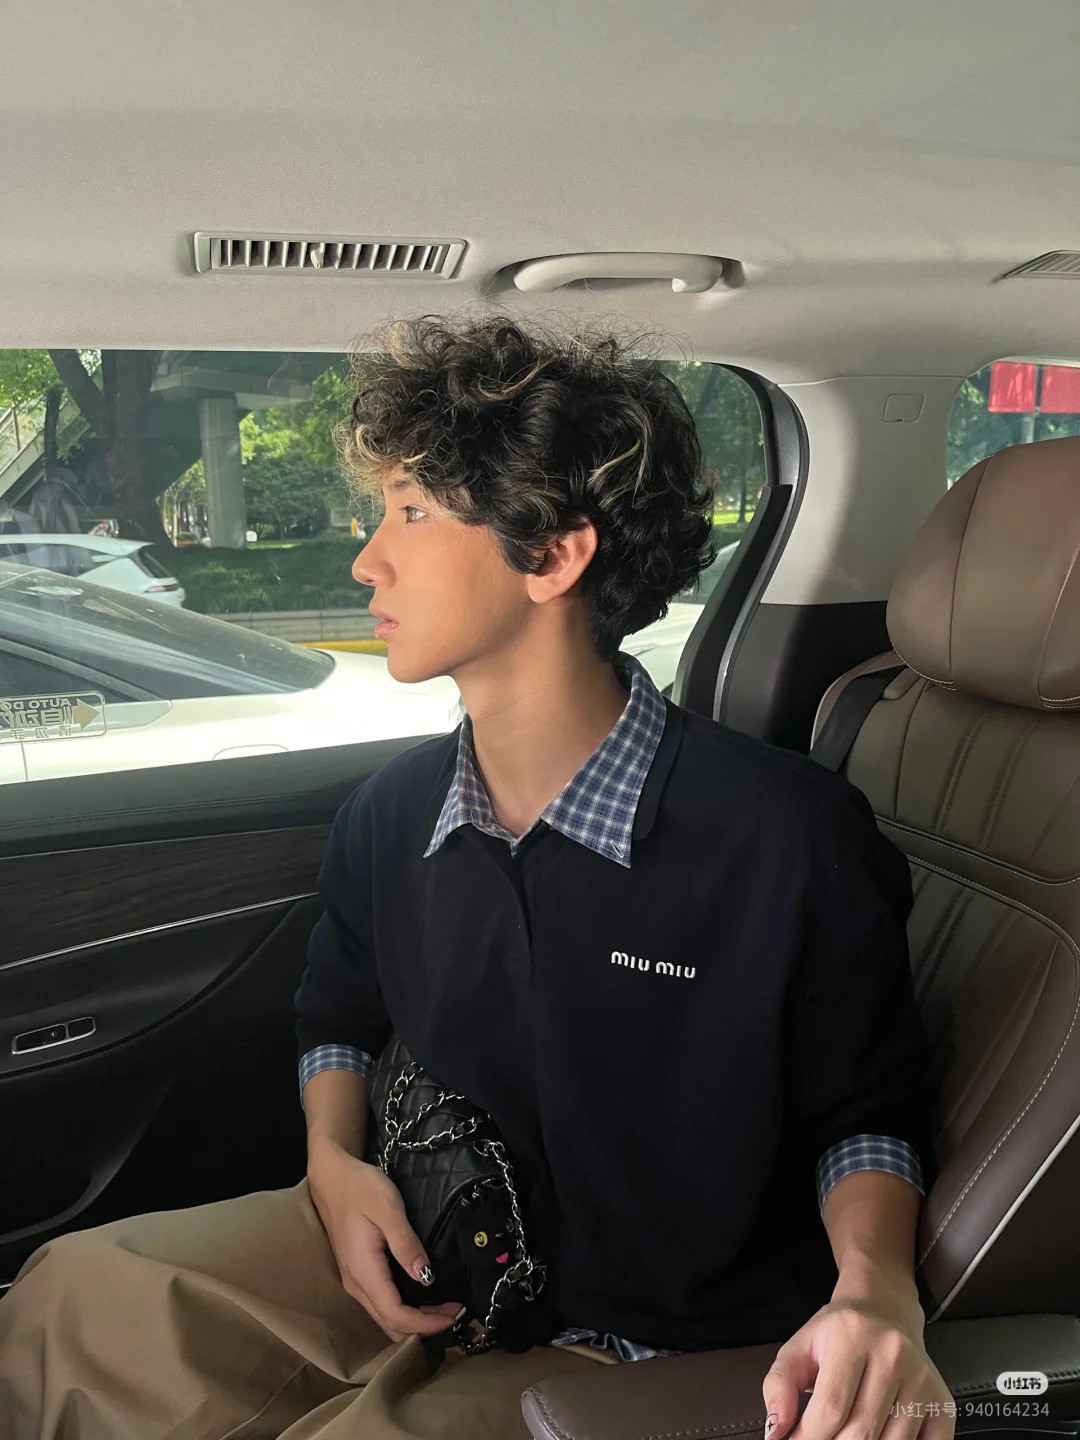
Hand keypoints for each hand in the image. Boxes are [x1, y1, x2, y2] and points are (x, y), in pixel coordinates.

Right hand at [308, 1141, 463, 1341]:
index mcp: (364, 1271)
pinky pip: (382, 1304)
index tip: (454, 1316)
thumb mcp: (387, 1208)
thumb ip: (405, 1243)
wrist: (330, 1177)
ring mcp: (355, 1280)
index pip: (396, 1315)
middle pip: (390, 1324)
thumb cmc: (359, 1188)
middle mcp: (356, 1284)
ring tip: (444, 1308)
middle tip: (455, 1313)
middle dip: (424, 1327)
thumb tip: (426, 1276)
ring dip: (414, 1320)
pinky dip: (404, 1309)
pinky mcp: (357, 1273)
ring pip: (385, 1317)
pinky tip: (422, 1297)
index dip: (426, 1324)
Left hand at [762, 1287, 953, 1439]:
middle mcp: (893, 1355)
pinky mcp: (943, 1402)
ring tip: (845, 1437)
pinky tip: (879, 1438)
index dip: (807, 1439)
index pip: (830, 1408)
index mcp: (852, 1337)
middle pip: (860, 1432)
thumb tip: (776, 1432)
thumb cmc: (836, 1334)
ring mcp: (922, 1380)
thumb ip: (779, 1385)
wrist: (885, 1310)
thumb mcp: (799, 1347)